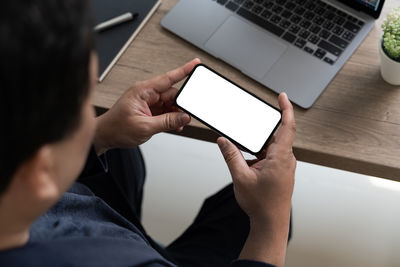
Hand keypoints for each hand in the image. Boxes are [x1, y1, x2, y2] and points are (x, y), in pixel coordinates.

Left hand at [94, 59, 200, 153]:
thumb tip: (184, 117)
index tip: (196, 64)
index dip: (183, 70)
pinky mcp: (149, 109)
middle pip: (172, 94)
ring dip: (175, 114)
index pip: (168, 78)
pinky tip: (173, 124)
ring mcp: (148, 101)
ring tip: (176, 124)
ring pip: (170, 103)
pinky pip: (165, 110)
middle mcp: (146, 93)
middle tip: (184, 116)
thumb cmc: (117, 128)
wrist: (105, 136)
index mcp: (142, 91)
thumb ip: (167, 122)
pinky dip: (171, 117)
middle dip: (180, 105)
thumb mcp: (145, 127)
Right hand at [217, 93, 295, 265]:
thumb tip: (223, 141)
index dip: (286, 109)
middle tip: (247, 131)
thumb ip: (231, 156)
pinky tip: (250, 164)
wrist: (271, 223)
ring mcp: (285, 166)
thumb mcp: (241, 177)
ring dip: (258, 147)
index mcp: (281, 158)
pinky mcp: (281, 171)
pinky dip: (260, 155)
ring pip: (272, 146)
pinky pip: (271, 155)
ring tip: (247, 160)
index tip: (283, 97)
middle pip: (276, 135)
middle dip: (260, 131)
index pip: (287, 126)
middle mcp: (286, 160)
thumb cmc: (262, 204)